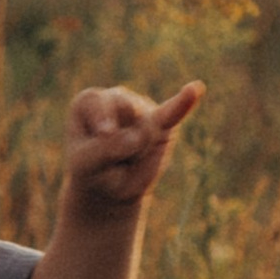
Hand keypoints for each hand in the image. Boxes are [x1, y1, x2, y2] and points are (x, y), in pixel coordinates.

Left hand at [60, 80, 202, 215]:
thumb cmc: (92, 171)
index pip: (101, 108)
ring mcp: (142, 109)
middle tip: (112, 157)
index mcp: (90, 101)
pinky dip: (184, 103)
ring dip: (136, 152)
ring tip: (127, 158)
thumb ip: (105, 148)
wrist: (111, 189)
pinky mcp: (163, 124)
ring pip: (145, 128)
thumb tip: (141, 134)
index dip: (102, 132)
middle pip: (125, 112)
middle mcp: (117, 98)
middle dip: (119, 144)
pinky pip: (173, 113)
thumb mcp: (85, 165)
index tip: (93, 148)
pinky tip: (194, 89)